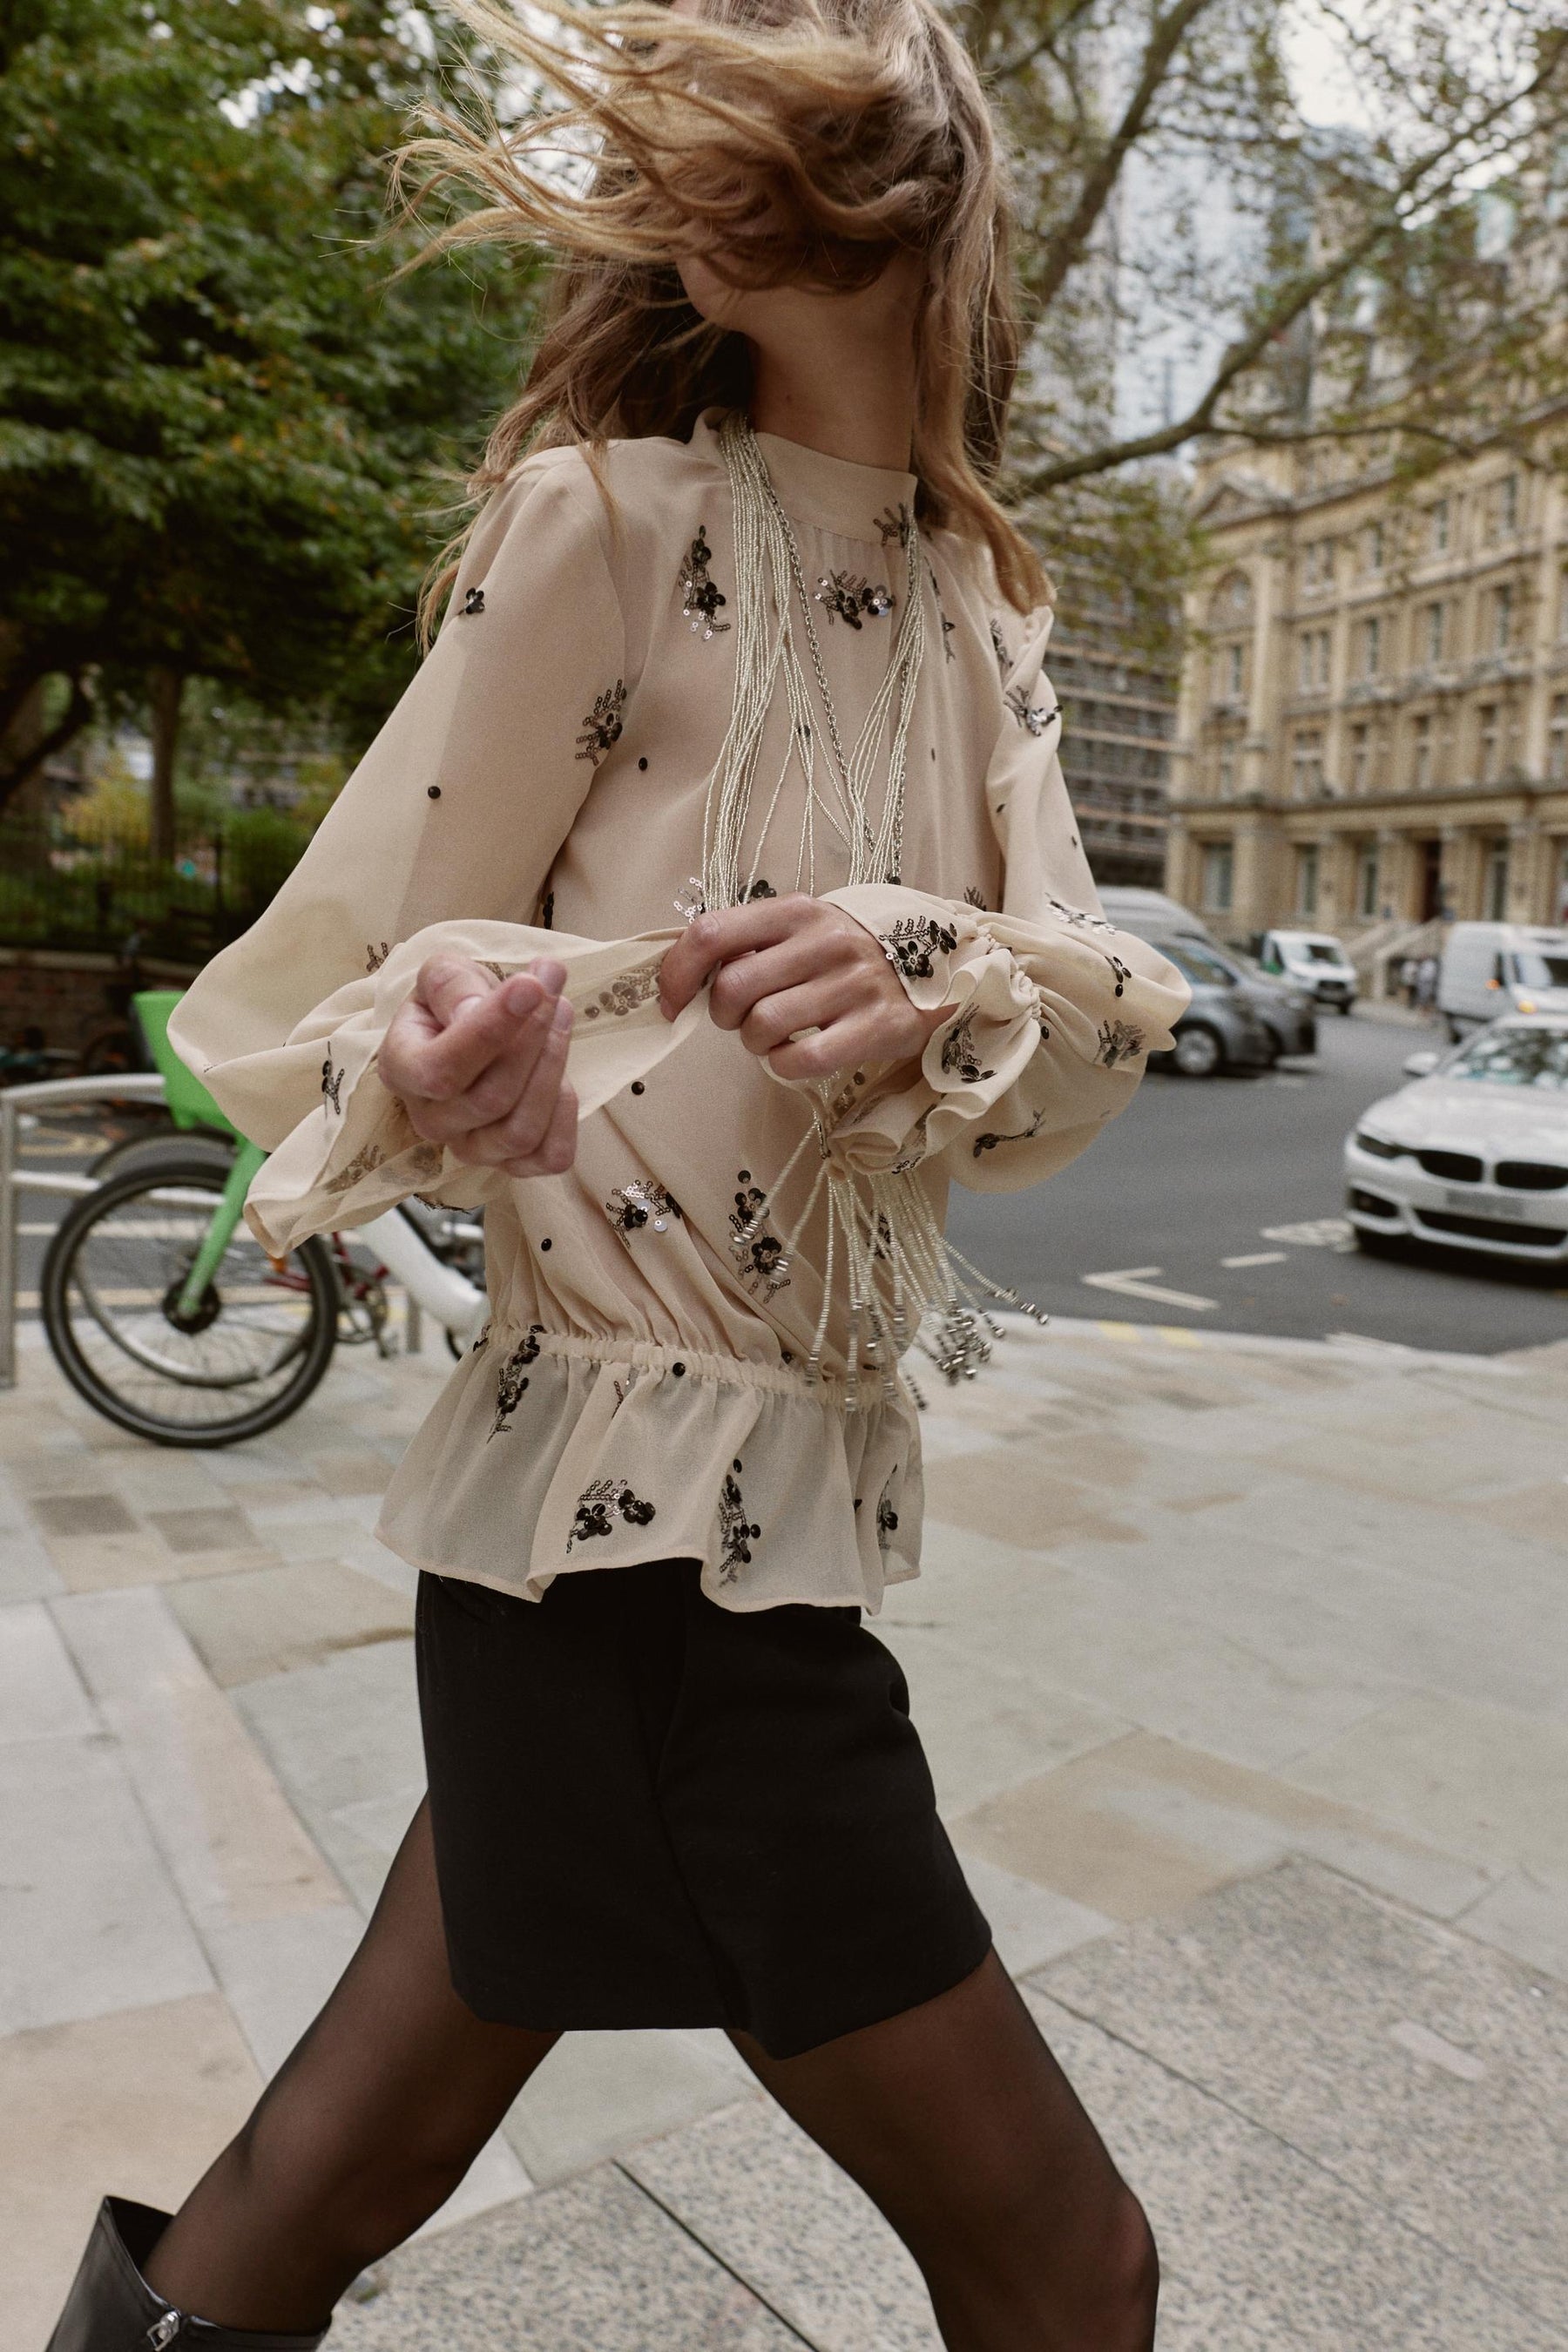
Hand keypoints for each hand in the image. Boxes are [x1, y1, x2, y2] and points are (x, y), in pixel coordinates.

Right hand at [379, 954, 576, 1176]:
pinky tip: (564, 1076)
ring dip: (553, 1069)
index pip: (442, 1069)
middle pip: (491, 1099)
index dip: (490, 1030)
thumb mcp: (443, 975)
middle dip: (534, 1040)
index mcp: (402, 1069)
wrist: (473, 1030)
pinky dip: (566, 1117)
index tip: (530, 986)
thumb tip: (475, 1010)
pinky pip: (549, 1158)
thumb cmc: (455, 1001)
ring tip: (562, 1015)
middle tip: (552, 992)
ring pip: (520, 1132)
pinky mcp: (512, 1165)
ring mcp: (469, 1148)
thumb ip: (452, 986)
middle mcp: (429, 1120)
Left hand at [658, 893, 948, 1079]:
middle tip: (744, 1019)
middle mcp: (824, 941)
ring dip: (755, 1043)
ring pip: (762, 1027)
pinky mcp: (876, 1027)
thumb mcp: (800, 930)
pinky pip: (800, 1060)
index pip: (711, 933)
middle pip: (732, 989)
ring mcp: (852, 984)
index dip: (677, 973)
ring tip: (776, 1036)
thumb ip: (747, 944)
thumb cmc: (844, 955)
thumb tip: (684, 981)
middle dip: (723, 1015)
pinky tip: (796, 1054)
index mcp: (795, 911)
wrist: (936, 968)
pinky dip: (784, 1065)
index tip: (672, 1002)